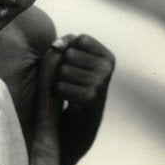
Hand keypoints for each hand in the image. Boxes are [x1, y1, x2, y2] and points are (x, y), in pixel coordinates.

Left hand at [53, 33, 114, 164]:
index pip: (79, 39)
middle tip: (70, 84)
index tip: (72, 67)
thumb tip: (56, 47)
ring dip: (58, 82)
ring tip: (69, 92)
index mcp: (107, 57)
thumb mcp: (73, 62)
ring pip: (63, 70)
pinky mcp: (90, 98)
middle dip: (62, 68)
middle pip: (69, 54)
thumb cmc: (71, 88)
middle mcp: (108, 68)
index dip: (68, 51)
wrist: (76, 126)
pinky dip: (57, 93)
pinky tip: (67, 101)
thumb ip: (66, 44)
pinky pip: (60, 86)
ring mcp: (101, 83)